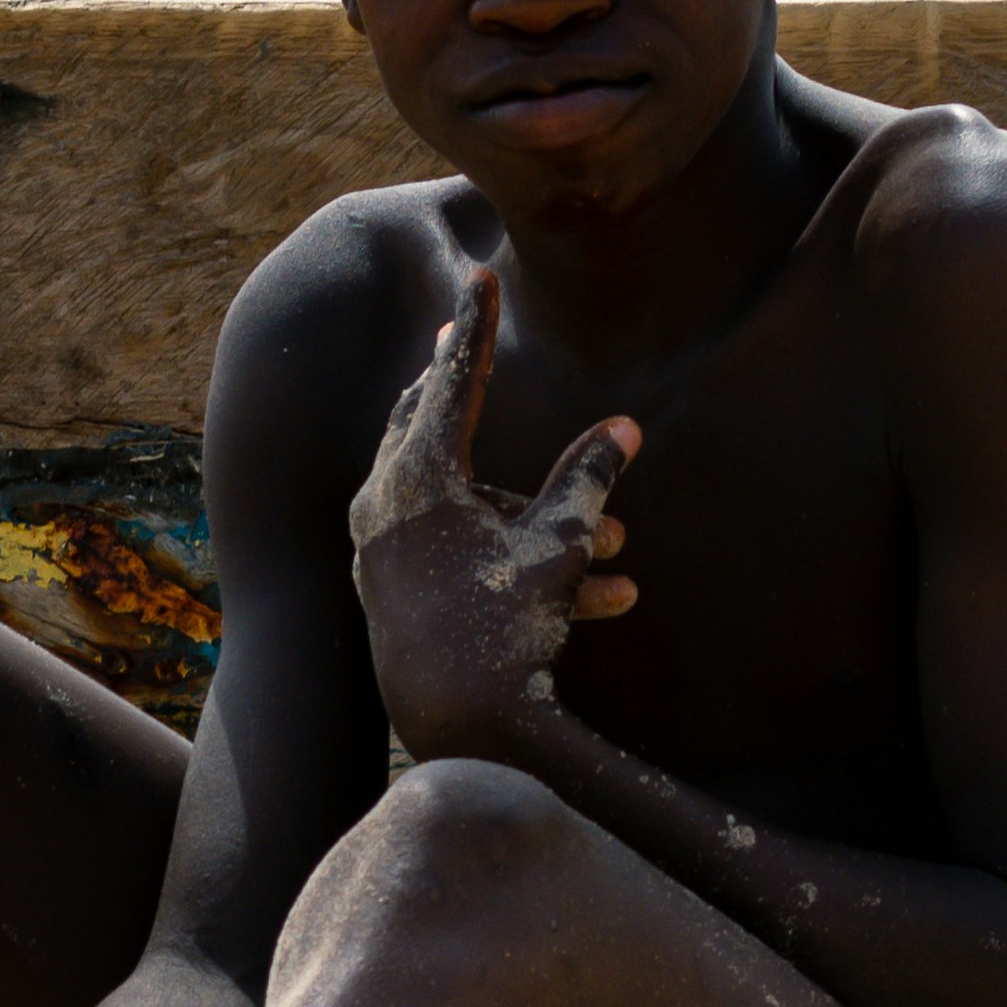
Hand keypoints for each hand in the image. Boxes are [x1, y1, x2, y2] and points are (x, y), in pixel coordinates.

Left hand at [347, 271, 636, 763]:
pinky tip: (601, 594)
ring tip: (616, 547)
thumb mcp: (557, 546)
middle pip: (426, 423)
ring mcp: (382, 548)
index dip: (475, 328)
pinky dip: (516, 556)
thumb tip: (625, 428)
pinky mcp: (392, 587)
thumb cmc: (503, 629)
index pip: (453, 381)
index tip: (478, 279)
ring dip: (537, 516)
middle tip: (459, 338)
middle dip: (460, 387)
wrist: (457, 726)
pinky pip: (456, 548)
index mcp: (418, 477)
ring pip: (461, 500)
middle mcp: (386, 504)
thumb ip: (586, 481)